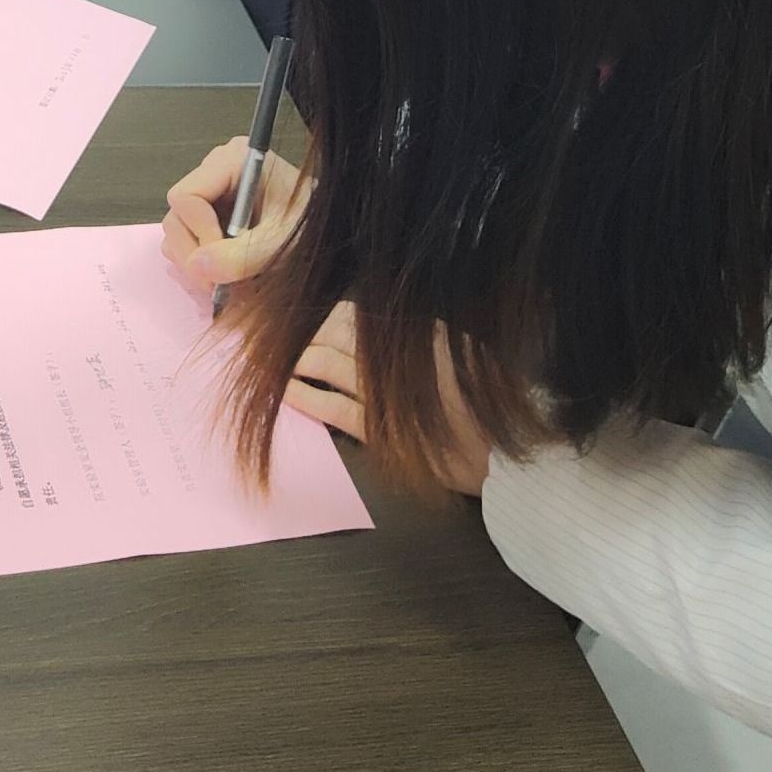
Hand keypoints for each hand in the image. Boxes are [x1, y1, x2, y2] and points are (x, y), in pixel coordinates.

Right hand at [160, 136, 308, 296]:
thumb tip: (197, 266)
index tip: (223, 260)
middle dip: (195, 253)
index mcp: (233, 161)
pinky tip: (225, 269)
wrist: (325, 232)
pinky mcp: (208, 214)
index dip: (200, 232)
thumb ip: (243, 256)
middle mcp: (214, 171)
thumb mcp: (281, 242)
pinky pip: (185, 239)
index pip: (186, 197)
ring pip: (177, 231)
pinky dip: (198, 262)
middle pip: (177, 216)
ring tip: (225, 279)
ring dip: (195, 262)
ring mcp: (209, 193)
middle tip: (219, 283)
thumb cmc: (309, 226)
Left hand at [284, 303, 494, 496]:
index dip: (318, 314)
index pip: (351, 313)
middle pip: (332, 333)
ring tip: (271, 360)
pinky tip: (286, 391)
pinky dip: (306, 397)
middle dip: (297, 332)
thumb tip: (364, 328)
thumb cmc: (483, 406)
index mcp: (420, 329)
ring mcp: (388, 392)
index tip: (295, 316)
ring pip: (326, 364)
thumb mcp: (455, 355)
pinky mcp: (381, 430)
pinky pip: (333, 407)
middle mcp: (399, 354)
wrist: (506, 458)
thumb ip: (413, 339)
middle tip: (265, 333)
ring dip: (295, 359)